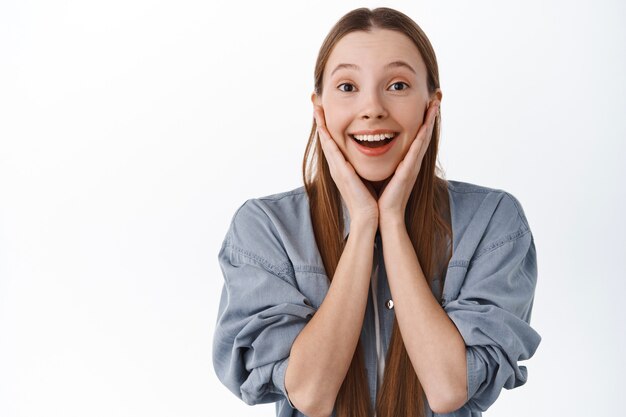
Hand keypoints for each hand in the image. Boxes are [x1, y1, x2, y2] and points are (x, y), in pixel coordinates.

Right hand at [313, 105, 378, 229]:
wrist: (369, 217)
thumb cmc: (370, 199)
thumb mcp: (365, 178)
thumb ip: (363, 167)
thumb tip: (369, 157)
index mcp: (342, 166)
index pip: (332, 141)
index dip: (326, 125)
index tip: (323, 109)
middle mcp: (336, 165)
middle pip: (324, 137)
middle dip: (319, 119)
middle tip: (314, 101)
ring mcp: (336, 168)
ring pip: (325, 140)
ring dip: (320, 123)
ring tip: (315, 106)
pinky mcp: (340, 171)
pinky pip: (330, 149)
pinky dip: (325, 135)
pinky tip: (322, 124)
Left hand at [377, 100, 440, 225]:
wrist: (381, 215)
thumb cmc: (379, 196)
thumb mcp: (381, 171)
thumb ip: (382, 159)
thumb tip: (372, 146)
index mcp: (406, 160)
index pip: (416, 134)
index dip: (423, 118)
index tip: (427, 102)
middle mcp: (412, 160)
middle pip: (425, 132)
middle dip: (431, 114)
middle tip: (438, 95)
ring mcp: (412, 165)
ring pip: (424, 137)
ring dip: (431, 120)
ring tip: (436, 102)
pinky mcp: (408, 171)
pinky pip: (417, 150)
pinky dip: (423, 136)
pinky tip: (427, 124)